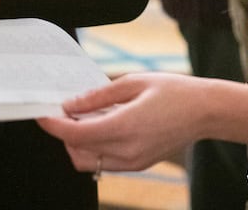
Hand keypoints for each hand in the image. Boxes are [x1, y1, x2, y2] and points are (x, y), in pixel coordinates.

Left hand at [37, 73, 203, 172]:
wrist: (205, 111)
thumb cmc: (173, 91)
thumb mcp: (133, 82)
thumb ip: (98, 96)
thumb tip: (70, 104)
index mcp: (125, 127)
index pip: (76, 134)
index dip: (54, 125)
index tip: (42, 115)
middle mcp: (127, 151)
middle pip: (77, 152)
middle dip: (64, 134)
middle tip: (65, 112)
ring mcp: (133, 162)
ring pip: (89, 162)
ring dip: (78, 144)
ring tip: (84, 118)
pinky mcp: (138, 165)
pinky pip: (105, 163)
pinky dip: (95, 148)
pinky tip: (102, 126)